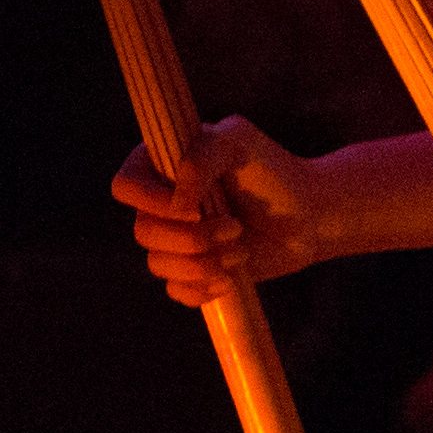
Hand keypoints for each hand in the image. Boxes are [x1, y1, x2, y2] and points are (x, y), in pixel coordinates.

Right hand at [115, 114, 326, 303]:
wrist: (308, 216)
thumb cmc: (273, 172)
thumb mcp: (239, 142)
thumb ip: (203, 155)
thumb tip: (176, 204)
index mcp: (161, 168)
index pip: (125, 185)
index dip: (150, 201)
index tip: (192, 208)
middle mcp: (160, 206)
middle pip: (142, 232)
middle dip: (192, 237)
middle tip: (235, 228)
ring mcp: (174, 241)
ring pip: (157, 265)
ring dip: (204, 261)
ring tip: (242, 249)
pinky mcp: (191, 272)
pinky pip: (176, 291)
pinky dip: (204, 288)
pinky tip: (231, 277)